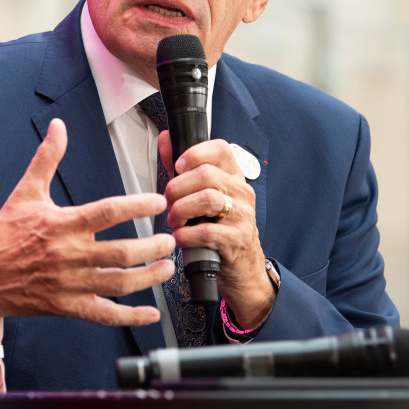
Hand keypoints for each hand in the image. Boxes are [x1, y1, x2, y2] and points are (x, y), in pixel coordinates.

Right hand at [0, 119, 174, 341]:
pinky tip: (152, 313)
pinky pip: (104, 314)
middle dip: (150, 247)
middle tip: (171, 239)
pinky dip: (130, 316)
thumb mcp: (25, 192)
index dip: (135, 206)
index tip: (158, 202)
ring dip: (148, 277)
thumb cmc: (4, 232)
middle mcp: (68, 255)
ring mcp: (69, 284)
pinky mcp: (67, 307)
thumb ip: (47, 158)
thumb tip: (58, 126)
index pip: (106, 212)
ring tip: (168, 267)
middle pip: (119, 252)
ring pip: (117, 284)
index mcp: (61, 224)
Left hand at [158, 132, 274, 327]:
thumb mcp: (202, 197)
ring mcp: (243, 216)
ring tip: (174, 221)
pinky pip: (207, 232)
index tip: (177, 165)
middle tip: (168, 202)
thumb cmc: (218, 229)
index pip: (221, 150)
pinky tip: (180, 238)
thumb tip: (165, 139)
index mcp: (233, 177)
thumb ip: (183, 169)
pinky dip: (186, 235)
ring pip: (208, 199)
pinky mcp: (238, 240)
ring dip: (181, 209)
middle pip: (206, 175)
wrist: (242, 269)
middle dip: (177, 188)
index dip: (196, 153)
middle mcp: (241, 192)